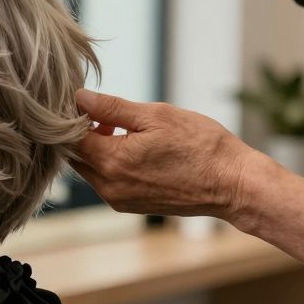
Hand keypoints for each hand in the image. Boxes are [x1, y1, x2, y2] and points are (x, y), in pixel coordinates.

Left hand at [70, 89, 260, 221]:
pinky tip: (132, 149)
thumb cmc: (201, 146)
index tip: (86, 102)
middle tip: (106, 115)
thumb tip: (79, 98)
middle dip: (83, 133)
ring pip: (89, 169)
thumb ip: (112, 108)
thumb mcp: (156, 116)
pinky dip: (109, 163)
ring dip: (96, 148)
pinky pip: (105, 181)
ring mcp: (118, 199)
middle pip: (75, 156)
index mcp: (112, 161)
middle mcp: (109, 186)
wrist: (233, 185)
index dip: (73, 117)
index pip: (70, 137)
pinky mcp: (129, 205)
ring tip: (123, 130)